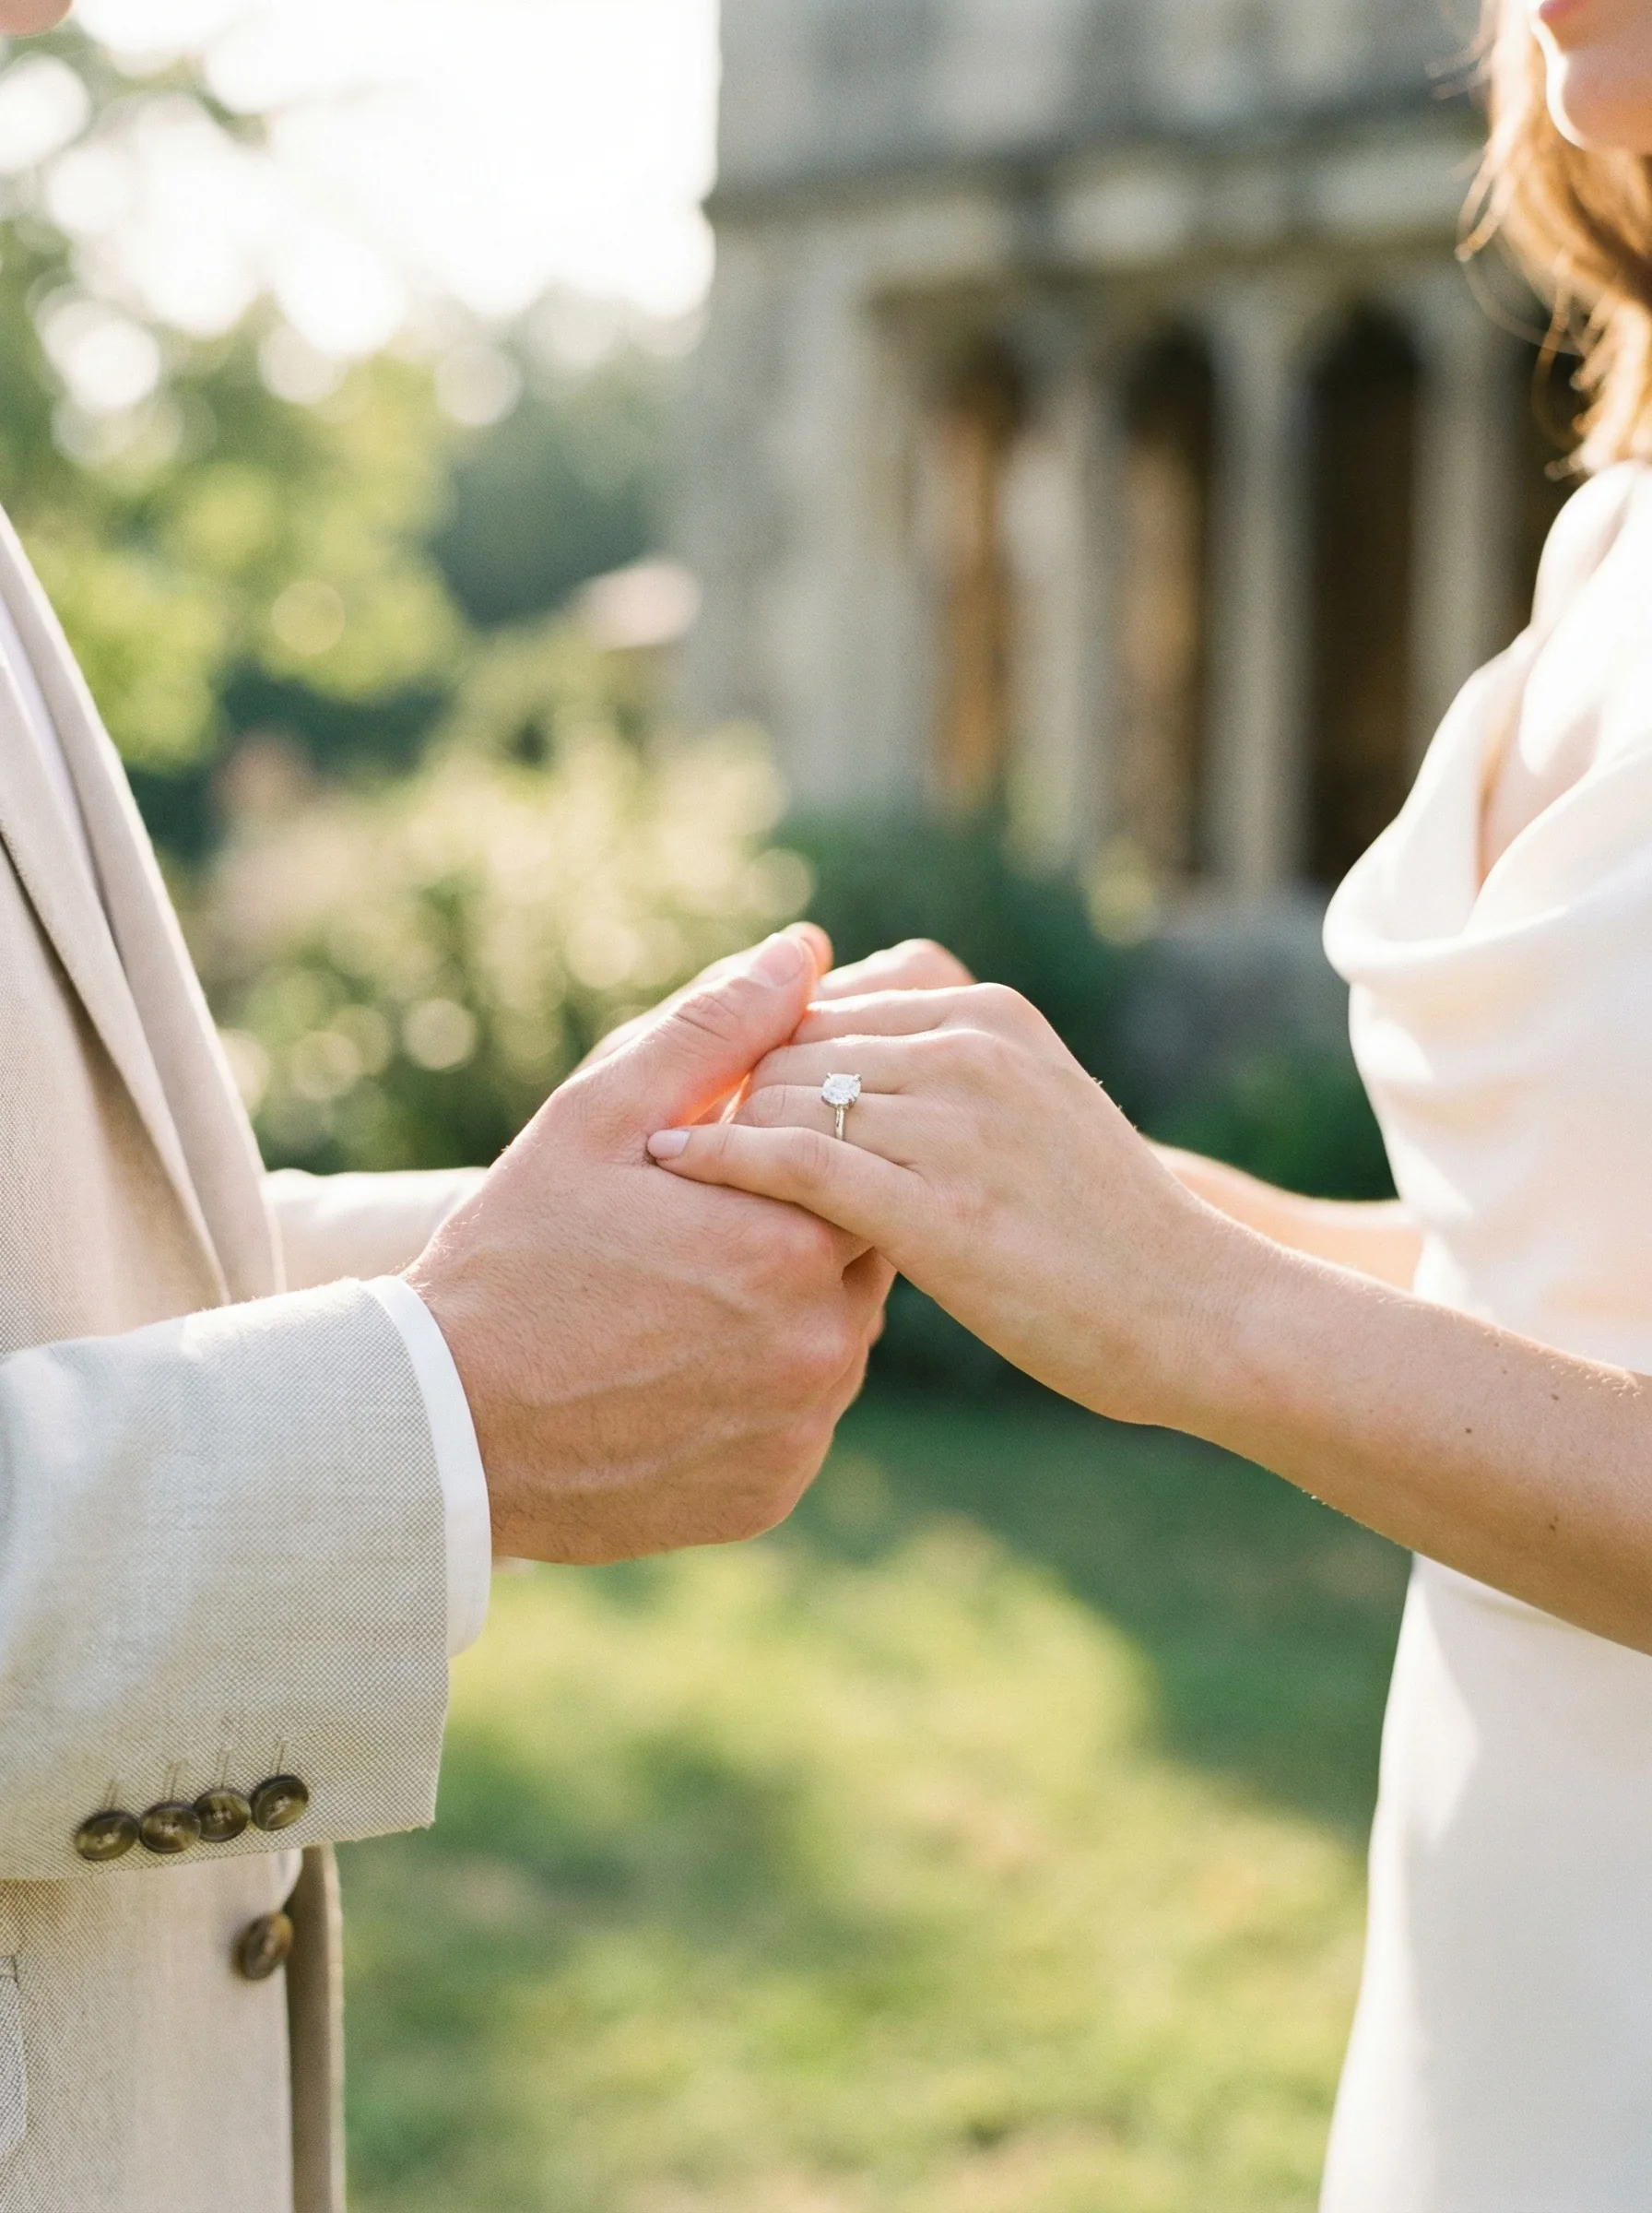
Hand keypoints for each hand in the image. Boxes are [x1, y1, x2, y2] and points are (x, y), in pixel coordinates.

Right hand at [408, 927, 892, 1562]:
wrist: (438, 1428)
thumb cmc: (512, 1255)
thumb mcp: (596, 1116)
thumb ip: (716, 1030)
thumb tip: (809, 951)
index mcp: (795, 1241)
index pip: (858, 1167)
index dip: (795, 1153)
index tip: (723, 1165)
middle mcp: (822, 1346)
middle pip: (855, 1255)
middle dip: (793, 1230)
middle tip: (695, 1235)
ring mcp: (800, 1431)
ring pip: (831, 1339)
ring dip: (781, 1312)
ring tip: (676, 1304)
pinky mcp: (771, 1494)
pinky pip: (795, 1422)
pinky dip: (755, 1395)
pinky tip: (672, 1376)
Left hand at [644, 982, 1247, 1427]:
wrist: (1200, 1313)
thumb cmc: (1105, 1233)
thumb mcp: (1032, 1112)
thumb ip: (944, 1076)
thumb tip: (839, 1070)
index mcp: (988, 1014)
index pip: (822, 1009)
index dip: (755, 1060)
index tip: (705, 1105)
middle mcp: (971, 1049)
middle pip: (790, 1045)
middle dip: (728, 1094)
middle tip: (670, 1143)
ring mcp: (957, 1125)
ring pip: (785, 1096)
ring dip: (722, 1134)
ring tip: (666, 1178)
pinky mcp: (938, 1208)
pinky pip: (795, 1162)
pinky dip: (720, 1158)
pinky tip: (670, 1166)